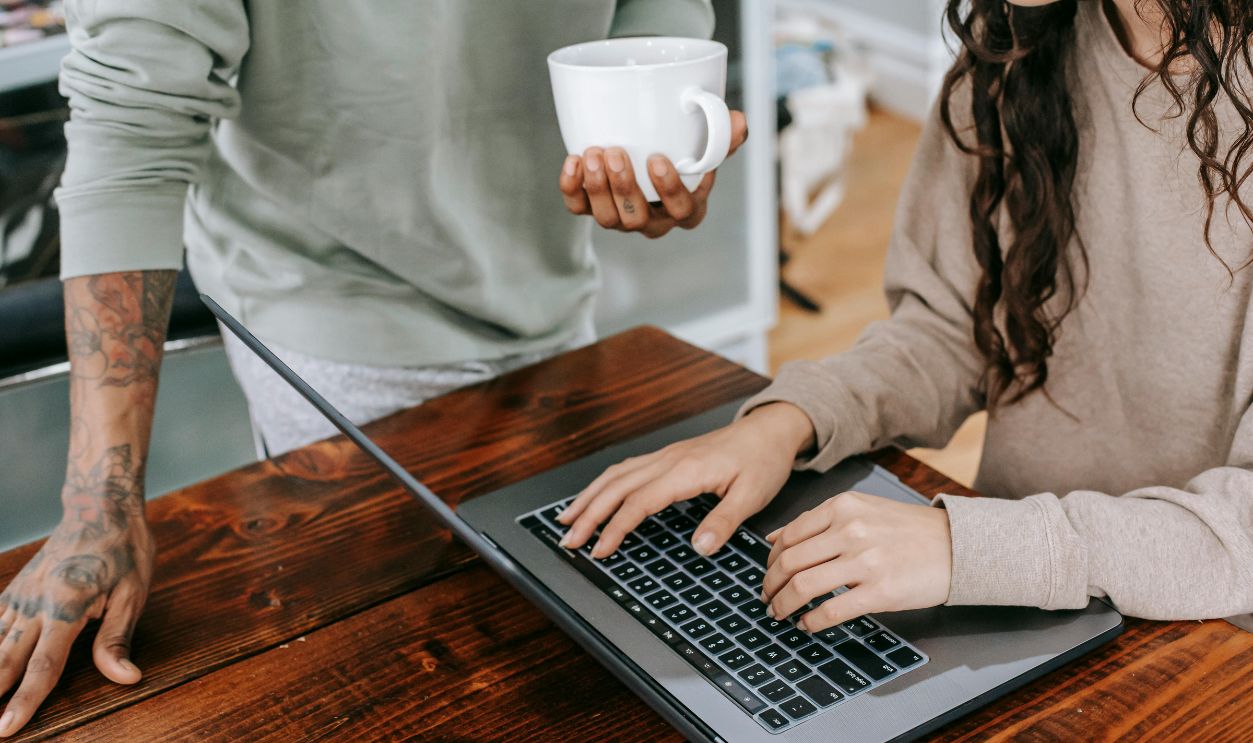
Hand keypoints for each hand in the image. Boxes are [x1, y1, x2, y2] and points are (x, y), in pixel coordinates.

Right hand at [0, 499, 154, 735]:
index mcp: (66, 606)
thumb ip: (118, 639)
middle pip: (5, 660)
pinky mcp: (14, 589)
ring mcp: (20, 595)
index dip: (24, 701)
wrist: (101, 507)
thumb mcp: (134, 593)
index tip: (7, 728)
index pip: (42, 666)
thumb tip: (126, 678)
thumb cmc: (124, 550)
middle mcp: (34, 602)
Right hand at [557, 402, 814, 557]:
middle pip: (616, 487)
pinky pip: (626, 468)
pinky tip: (595, 495)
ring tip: (567, 518)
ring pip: (615, 475)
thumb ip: (723, 522)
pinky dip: (603, 484)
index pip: (639, 502)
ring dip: (589, 497)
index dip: (615, 528)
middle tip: (568, 539)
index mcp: (686, 471)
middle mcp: (668, 460)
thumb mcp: (752, 496)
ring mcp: (665, 456)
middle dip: (588, 514)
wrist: (770, 430)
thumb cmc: (763, 461)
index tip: (599, 551)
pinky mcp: (668, 456)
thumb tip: (699, 548)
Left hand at [558, 110, 748, 238]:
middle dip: (625, 187)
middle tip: (616, 152)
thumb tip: (737, 121)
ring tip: (594, 153)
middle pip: (638, 219)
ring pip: (608, 218)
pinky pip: (579, 209)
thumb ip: (722, 135)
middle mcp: (653, 220)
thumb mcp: (706, 144)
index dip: (670, 191)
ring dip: (598, 187)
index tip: (658, 160)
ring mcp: (622, 218)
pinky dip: (572, 188)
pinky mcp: (593, 208)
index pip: (683, 212)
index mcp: (686, 208)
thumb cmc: (682, 152)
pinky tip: (572, 162)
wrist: (645, 150)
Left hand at [761, 491, 951, 631]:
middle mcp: (851, 530)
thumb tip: (772, 539)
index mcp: (843, 507)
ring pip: (803, 586)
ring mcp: (866, 561)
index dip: (770, 561)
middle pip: (789, 562)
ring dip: (783, 605)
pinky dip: (811, 621)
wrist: (956, 545)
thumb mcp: (861, 510)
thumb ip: (818, 522)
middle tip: (767, 598)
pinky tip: (807, 625)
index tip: (768, 574)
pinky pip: (831, 610)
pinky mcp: (881, 591)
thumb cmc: (908, 530)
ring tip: (780, 613)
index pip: (788, 536)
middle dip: (770, 585)